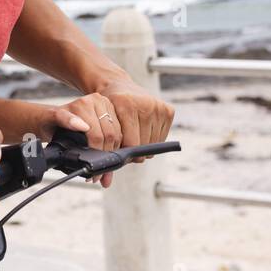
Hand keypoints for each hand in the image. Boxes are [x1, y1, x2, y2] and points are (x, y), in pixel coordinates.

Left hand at [47, 80, 175, 187]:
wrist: (118, 86)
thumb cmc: (107, 110)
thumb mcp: (102, 125)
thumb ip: (104, 152)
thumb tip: (105, 184)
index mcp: (126, 105)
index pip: (131, 144)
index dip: (125, 152)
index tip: (119, 151)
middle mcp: (145, 104)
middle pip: (144, 146)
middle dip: (134, 150)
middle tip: (126, 145)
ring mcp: (158, 106)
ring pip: (153, 144)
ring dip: (144, 145)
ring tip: (134, 137)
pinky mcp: (168, 110)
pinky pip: (162, 137)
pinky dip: (153, 138)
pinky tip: (143, 130)